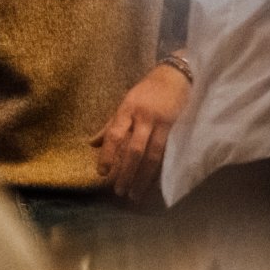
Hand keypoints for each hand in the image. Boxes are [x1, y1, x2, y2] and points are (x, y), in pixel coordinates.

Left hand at [90, 62, 190, 200]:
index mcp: (127, 109)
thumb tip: (92, 144)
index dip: (107, 155)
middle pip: (134, 149)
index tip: (102, 173)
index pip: (114, 135)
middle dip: (126, 173)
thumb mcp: (126, 103)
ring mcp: (163, 123)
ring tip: (135, 194)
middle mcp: (144, 117)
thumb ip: (110, 124)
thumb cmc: (148, 90)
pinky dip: (160, 169)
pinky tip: (154, 182)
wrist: (177, 75)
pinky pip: (167, 153)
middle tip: (119, 191)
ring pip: (153, 155)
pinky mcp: (178, 127)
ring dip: (143, 177)